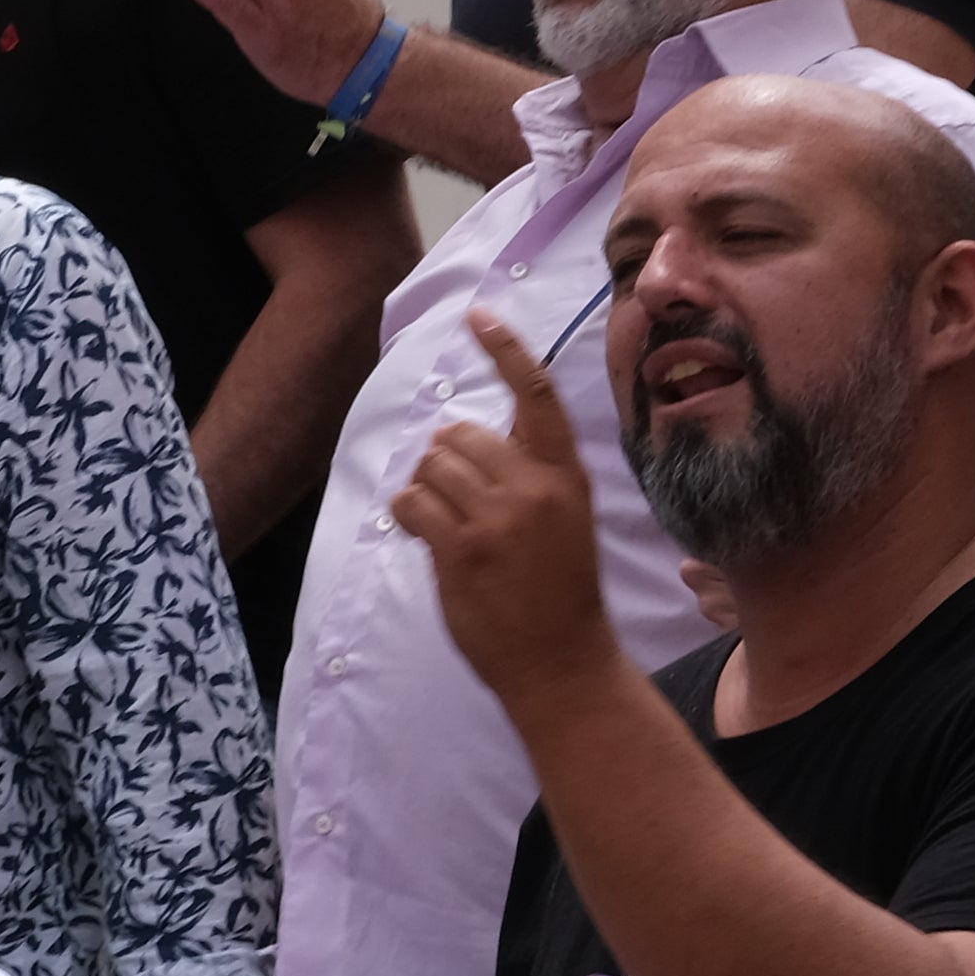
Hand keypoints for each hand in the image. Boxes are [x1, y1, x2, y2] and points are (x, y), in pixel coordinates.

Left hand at [394, 312, 619, 702]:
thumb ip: (529, 472)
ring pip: (431, 466)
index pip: (536, 394)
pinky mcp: (460, 550)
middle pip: (460, 434)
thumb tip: (472, 437)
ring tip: (446, 522)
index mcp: (566, 474)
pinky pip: (411, 504)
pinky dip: (408, 513)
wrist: (562, 659)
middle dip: (446, 459)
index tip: (477, 316)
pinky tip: (426, 535)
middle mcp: (534, 488)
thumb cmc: (560, 588)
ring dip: (425, 488)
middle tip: (460, 500)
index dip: (505, 349)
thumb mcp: (565, 517)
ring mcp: (496, 519)